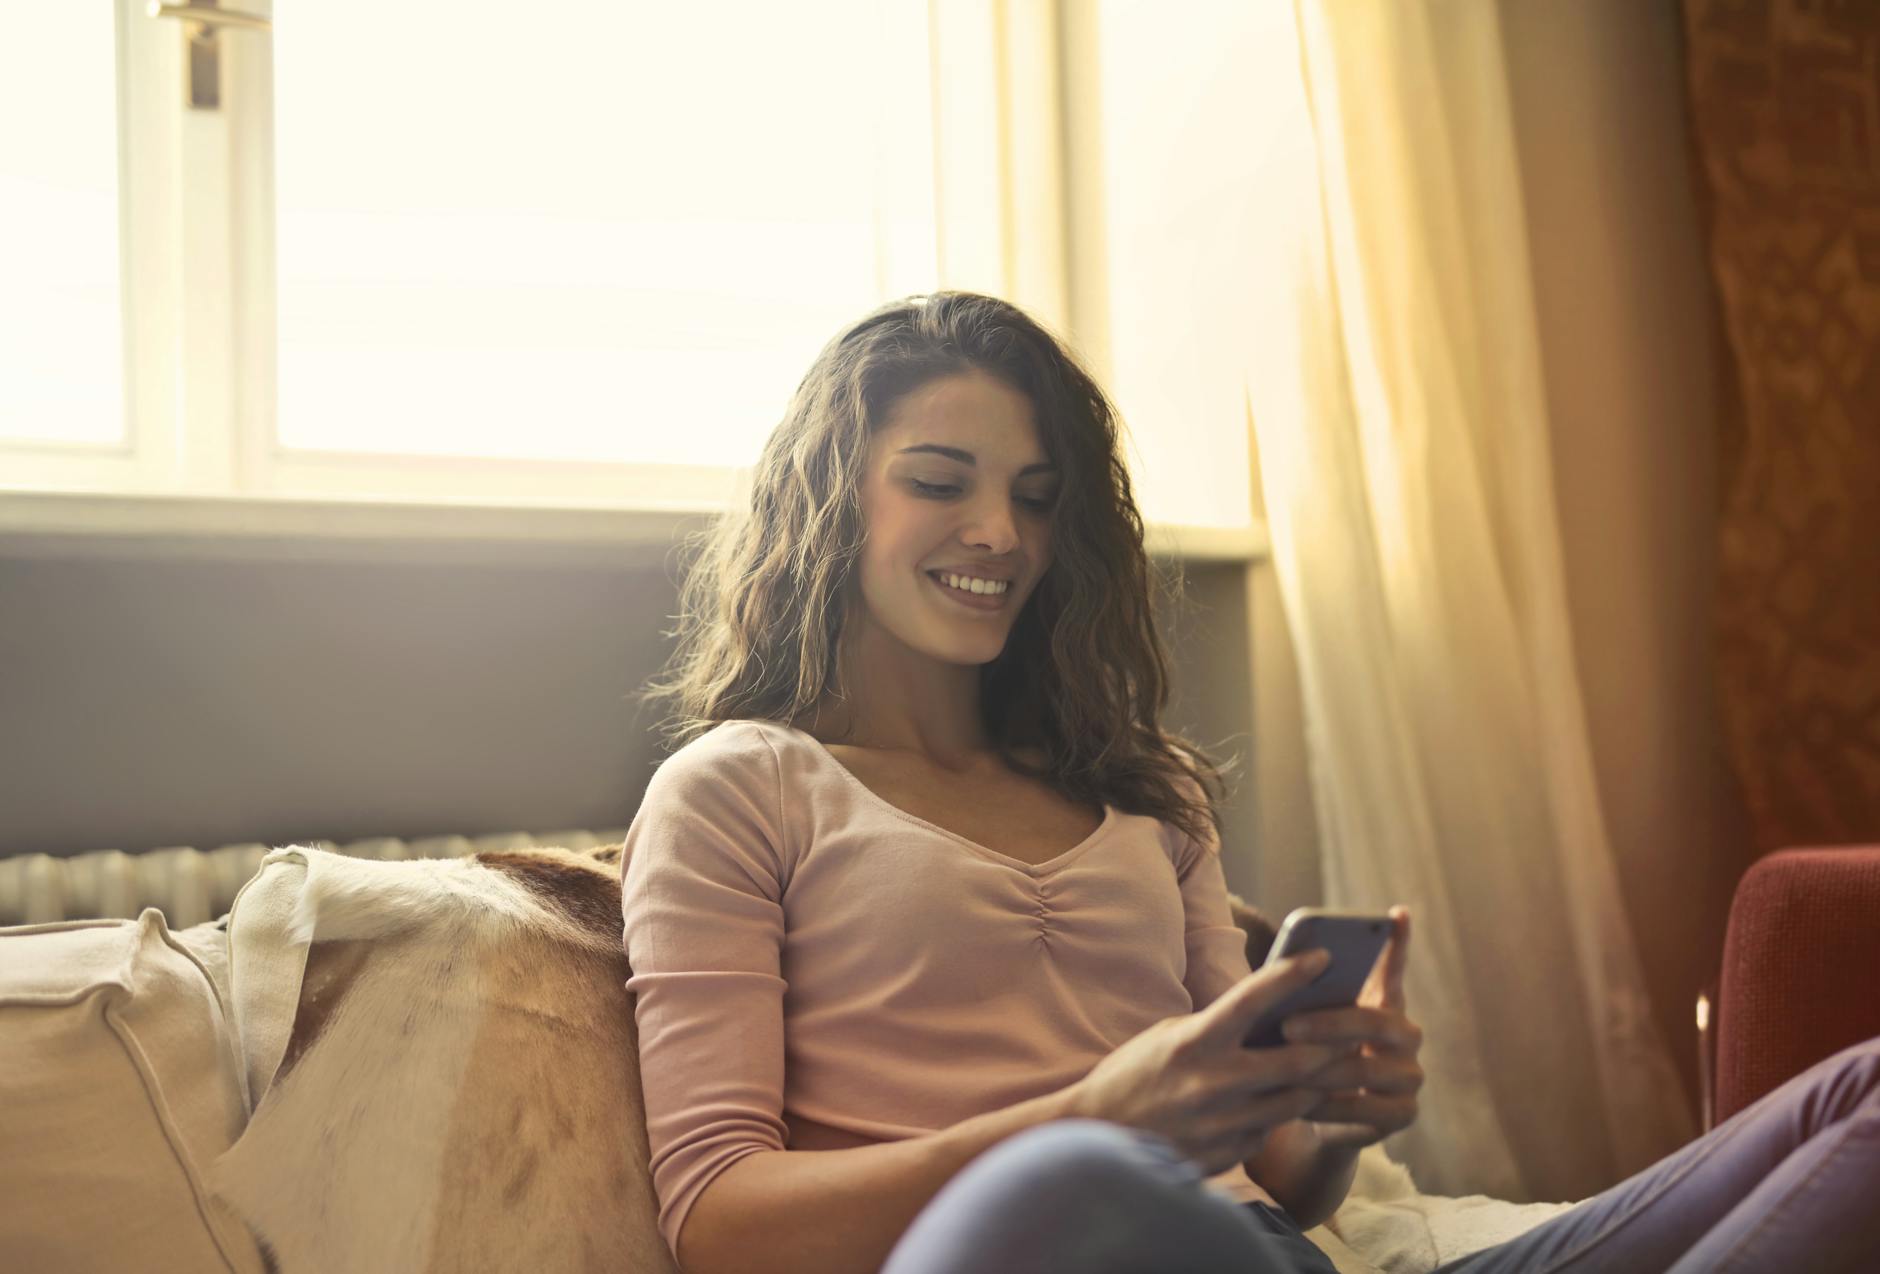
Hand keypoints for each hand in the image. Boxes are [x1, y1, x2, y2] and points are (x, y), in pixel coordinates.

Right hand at [1070, 949, 1353, 1174]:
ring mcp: (1222, 1123)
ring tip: (1329, 1067)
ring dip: (1315, 1084)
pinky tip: (1274, 1104)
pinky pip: (1270, 1131)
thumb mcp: (1170, 1036)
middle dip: (1333, 1046)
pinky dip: (1277, 1115)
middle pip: (1298, 1062)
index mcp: (1194, 1042)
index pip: (1252, 998)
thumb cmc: (1134, 1074)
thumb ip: (1218, 1028)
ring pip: (1296, 1102)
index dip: (1291, 974)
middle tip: (1353, 1031)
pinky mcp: (1228, 1154)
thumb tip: (1271, 1016)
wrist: (1100, 1134)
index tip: (1324, 955)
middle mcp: (1213, 1082)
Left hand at [1281, 905, 1422, 1149]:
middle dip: (1330, 1023)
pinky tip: (1300, 1103)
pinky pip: (1365, 1111)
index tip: (1396, 914)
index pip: (1393, 968)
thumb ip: (1304, 1000)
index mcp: (1384, 1003)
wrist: (1313, 1117)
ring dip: (1323, 1068)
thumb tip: (1282, 974)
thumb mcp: (1301, 1023)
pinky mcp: (1403, 1114)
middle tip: (1287, 1025)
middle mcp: (1406, 1036)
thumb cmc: (1303, 1055)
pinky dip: (1330, 1106)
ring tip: (1286, 1066)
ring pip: (1367, 1070)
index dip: (1397, 943)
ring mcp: (1409, 1076)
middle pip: (1376, 1022)